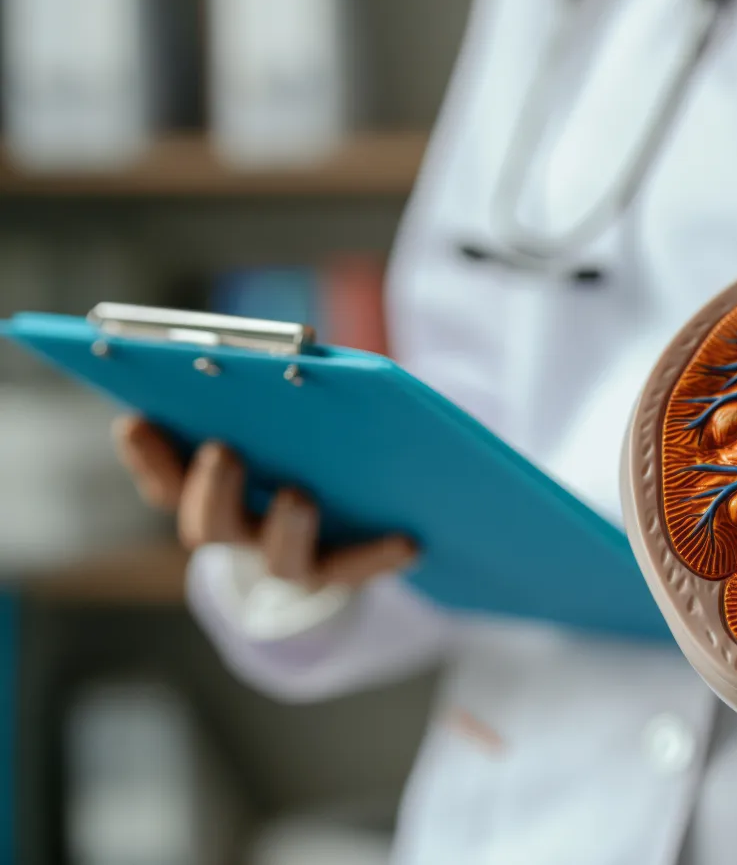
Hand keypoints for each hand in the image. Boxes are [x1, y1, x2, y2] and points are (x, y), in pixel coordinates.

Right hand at [113, 415, 415, 588]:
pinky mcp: (340, 571)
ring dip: (287, 527)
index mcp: (210, 493)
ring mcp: (289, 559)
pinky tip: (409, 539)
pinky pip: (359, 569)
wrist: (335, 530)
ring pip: (280, 559)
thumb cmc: (294, 453)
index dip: (147, 456)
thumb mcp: (274, 424)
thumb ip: (261, 397)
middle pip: (211, 527)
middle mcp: (242, 532)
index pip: (164, 482)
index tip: (136, 419)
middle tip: (224, 449)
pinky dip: (379, 555)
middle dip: (212, 489)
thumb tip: (277, 356)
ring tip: (299, 495)